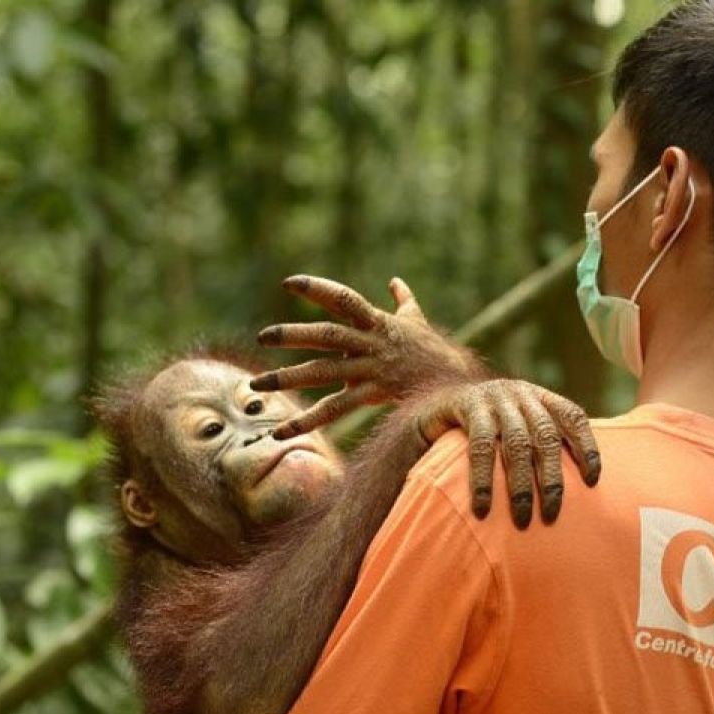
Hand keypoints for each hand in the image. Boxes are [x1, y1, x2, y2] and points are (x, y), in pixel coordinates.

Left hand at [250, 275, 482, 438]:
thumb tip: (396, 281)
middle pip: (327, 335)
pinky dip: (307, 420)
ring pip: (324, 372)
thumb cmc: (433, 350)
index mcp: (377, 322)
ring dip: (287, 378)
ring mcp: (372, 369)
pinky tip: (281, 432)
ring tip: (256, 384)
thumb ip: (403, 300)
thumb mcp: (417, 321)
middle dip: (293, 334)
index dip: (317, 289)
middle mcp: (371, 343)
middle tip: (263, 336)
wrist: (457, 381)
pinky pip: (335, 408)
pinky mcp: (374, 394)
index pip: (343, 299)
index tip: (288, 284)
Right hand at [415, 379, 601, 528]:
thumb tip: (578, 488)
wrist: (437, 400)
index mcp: (541, 398)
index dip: (586, 447)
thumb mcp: (517, 424)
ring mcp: (495, 398)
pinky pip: (481, 446)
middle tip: (552, 514)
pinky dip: (484, 479)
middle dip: (552, 478)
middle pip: (546, 437)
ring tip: (523, 519)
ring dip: (521, 485)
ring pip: (517, 444)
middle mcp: (522, 393)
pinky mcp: (468, 406)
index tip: (593, 480)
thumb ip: (541, 443)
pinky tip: (483, 506)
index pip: (573, 417)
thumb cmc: (487, 426)